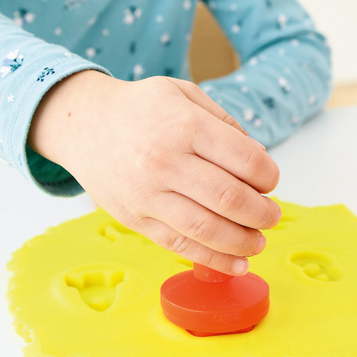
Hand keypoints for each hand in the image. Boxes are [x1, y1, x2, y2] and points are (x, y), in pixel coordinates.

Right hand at [28, 71, 280, 274]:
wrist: (84, 124)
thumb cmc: (141, 107)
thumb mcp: (184, 94)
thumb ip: (224, 123)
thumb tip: (258, 159)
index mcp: (185, 125)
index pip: (244, 158)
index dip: (268, 175)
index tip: (271, 180)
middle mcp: (165, 161)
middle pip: (229, 198)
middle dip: (261, 213)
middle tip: (272, 215)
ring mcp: (147, 194)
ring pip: (206, 229)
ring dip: (242, 242)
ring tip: (258, 241)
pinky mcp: (134, 219)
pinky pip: (178, 246)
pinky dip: (212, 259)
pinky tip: (235, 262)